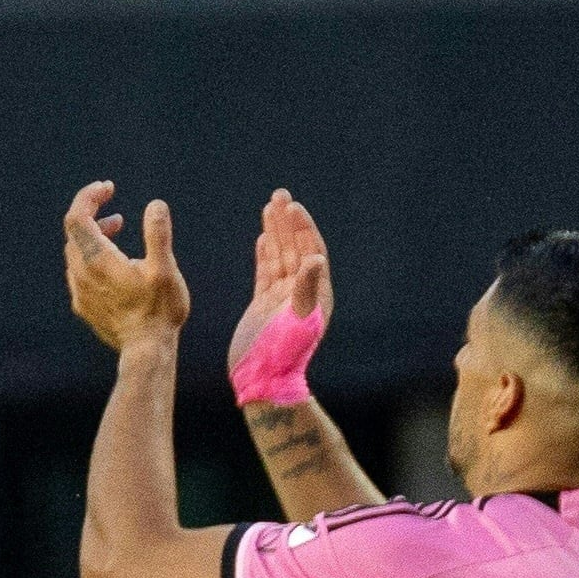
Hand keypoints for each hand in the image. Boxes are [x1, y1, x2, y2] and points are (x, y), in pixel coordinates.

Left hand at [62, 181, 187, 353]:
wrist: (145, 350)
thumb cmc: (158, 310)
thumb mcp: (164, 269)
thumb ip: (157, 235)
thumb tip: (155, 205)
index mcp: (97, 260)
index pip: (77, 217)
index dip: (88, 197)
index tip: (107, 188)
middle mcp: (81, 274)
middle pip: (74, 233)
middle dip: (93, 214)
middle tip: (116, 212)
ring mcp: (79, 291)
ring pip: (75, 252)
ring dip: (93, 235)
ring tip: (117, 229)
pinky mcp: (84, 305)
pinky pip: (78, 271)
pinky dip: (91, 256)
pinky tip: (113, 263)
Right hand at [227, 188, 331, 397]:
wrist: (263, 382)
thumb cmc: (283, 356)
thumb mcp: (297, 321)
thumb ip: (307, 289)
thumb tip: (316, 258)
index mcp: (315, 293)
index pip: (310, 252)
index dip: (302, 228)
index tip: (292, 206)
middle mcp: (300, 292)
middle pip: (295, 248)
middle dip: (288, 222)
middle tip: (279, 195)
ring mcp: (281, 298)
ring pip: (279, 257)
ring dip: (275, 232)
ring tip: (269, 207)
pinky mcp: (263, 306)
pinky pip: (266, 272)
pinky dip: (265, 254)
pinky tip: (262, 238)